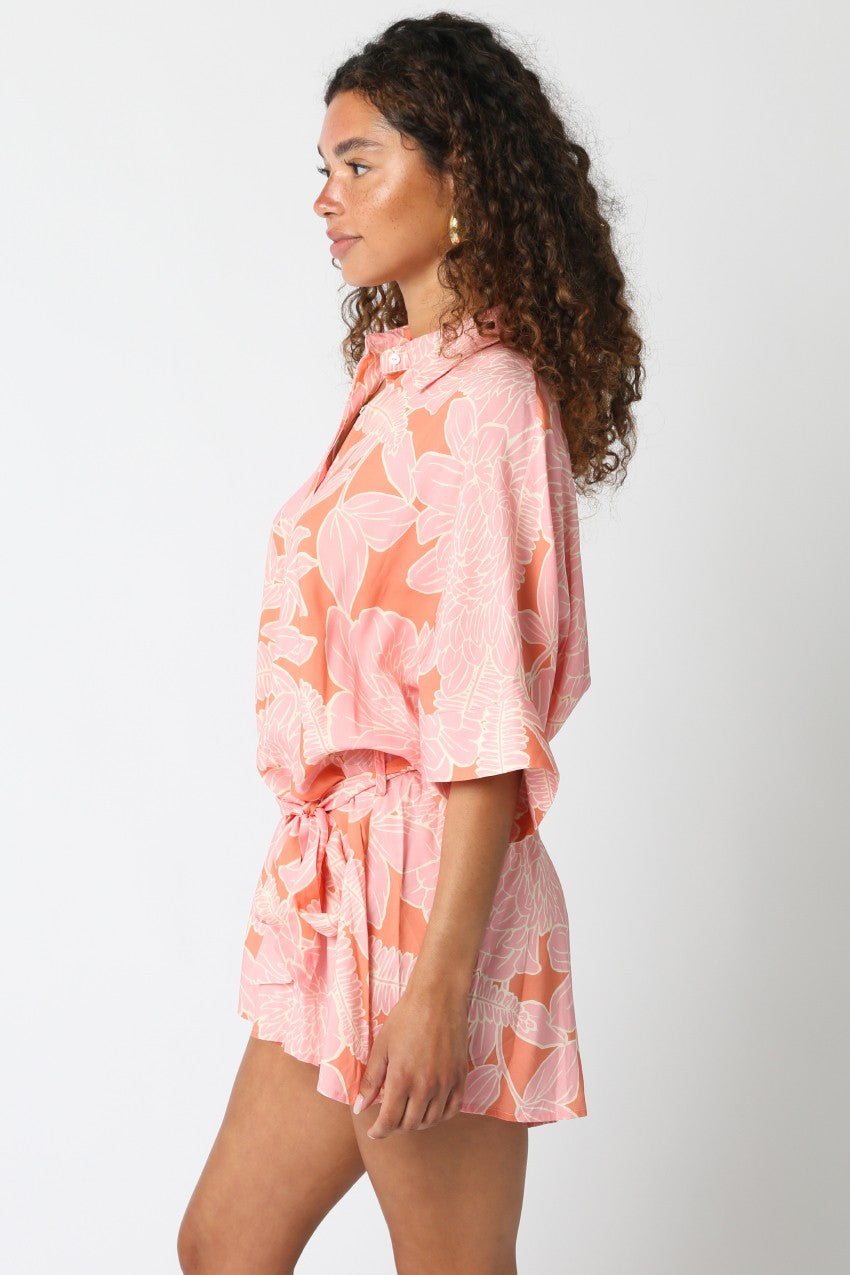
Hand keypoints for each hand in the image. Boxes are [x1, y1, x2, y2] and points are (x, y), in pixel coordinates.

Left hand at [353, 982, 469, 1138]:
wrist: (438, 998)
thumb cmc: (406, 1018)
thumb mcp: (382, 1047)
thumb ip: (371, 1080)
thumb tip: (359, 1108)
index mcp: (401, 1079)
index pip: (389, 1121)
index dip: (379, 1132)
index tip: (374, 1132)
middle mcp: (424, 1086)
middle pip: (410, 1124)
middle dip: (396, 1128)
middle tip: (389, 1122)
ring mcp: (445, 1083)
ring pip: (431, 1120)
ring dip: (417, 1124)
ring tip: (408, 1116)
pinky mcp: (460, 1076)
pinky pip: (453, 1109)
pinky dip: (441, 1116)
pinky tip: (432, 1111)